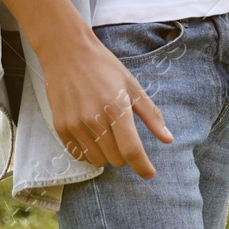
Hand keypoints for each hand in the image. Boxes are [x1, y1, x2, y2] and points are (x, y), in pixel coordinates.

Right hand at [37, 34, 173, 176]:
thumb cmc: (105, 68)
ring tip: (108, 136)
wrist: (68, 54)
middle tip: (125, 138)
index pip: (132, 149)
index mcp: (117, 108)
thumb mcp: (132, 86)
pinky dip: (89, 152)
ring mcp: (75, 125)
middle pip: (115, 159)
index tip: (149, 174)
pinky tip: (93, 137)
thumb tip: (168, 139)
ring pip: (97, 160)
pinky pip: (78, 155)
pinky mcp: (60, 128)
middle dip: (125, 155)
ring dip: (107, 155)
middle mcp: (94, 119)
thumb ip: (151, 114)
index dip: (142, 166)